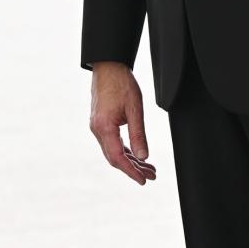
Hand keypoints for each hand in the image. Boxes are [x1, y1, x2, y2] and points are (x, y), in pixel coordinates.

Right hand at [88, 61, 156, 184]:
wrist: (108, 66)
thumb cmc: (121, 83)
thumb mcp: (135, 109)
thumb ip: (138, 134)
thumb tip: (144, 156)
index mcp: (104, 127)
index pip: (118, 158)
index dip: (131, 171)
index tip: (143, 180)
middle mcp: (97, 129)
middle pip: (115, 158)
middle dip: (133, 168)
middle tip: (151, 175)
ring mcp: (97, 126)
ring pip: (113, 151)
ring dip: (130, 160)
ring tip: (148, 167)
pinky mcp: (100, 123)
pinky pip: (111, 143)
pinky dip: (124, 150)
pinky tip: (137, 155)